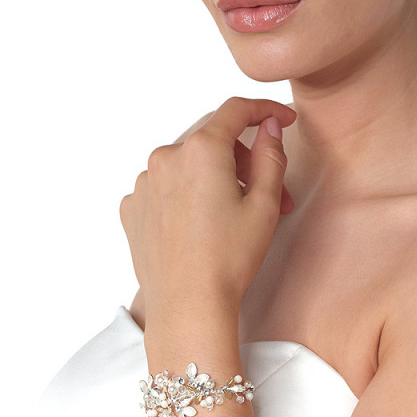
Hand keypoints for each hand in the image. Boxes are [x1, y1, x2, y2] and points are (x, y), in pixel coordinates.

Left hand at [119, 97, 295, 331]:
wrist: (187, 305)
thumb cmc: (228, 258)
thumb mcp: (265, 204)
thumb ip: (271, 155)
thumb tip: (270, 126)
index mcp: (201, 150)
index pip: (236, 111)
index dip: (265, 110)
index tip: (283, 119)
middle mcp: (166, 157)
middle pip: (213, 139)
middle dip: (245, 159)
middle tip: (272, 193)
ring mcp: (144, 183)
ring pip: (189, 163)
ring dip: (216, 177)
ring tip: (236, 215)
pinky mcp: (134, 207)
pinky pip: (166, 185)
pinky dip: (187, 193)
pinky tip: (202, 223)